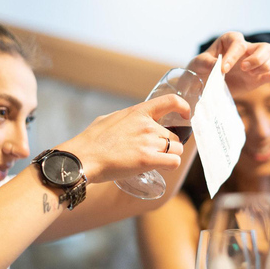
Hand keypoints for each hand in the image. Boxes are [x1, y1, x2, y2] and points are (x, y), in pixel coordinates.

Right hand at [58, 94, 191, 182]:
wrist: (83, 158)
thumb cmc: (91, 140)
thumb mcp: (109, 118)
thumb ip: (126, 118)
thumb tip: (132, 121)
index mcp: (138, 112)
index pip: (170, 101)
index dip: (183, 107)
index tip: (186, 115)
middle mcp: (147, 126)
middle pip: (175, 136)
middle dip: (168, 145)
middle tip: (154, 153)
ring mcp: (148, 142)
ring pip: (176, 149)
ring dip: (169, 156)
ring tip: (154, 161)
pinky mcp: (147, 160)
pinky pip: (173, 162)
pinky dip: (170, 166)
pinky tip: (161, 167)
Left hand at [187, 32, 269, 93]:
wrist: (204, 86)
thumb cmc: (200, 70)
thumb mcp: (198, 64)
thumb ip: (207, 62)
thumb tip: (218, 66)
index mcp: (231, 41)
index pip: (238, 43)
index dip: (233, 55)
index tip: (223, 70)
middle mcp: (246, 50)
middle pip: (264, 47)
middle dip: (257, 58)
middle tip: (243, 69)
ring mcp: (255, 64)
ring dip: (266, 66)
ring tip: (251, 74)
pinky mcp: (259, 77)